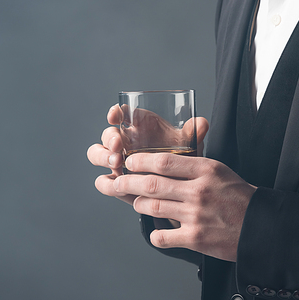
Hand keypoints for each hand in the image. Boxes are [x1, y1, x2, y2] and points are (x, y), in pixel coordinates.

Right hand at [87, 105, 209, 205]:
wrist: (180, 188)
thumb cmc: (181, 160)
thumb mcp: (189, 147)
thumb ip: (194, 135)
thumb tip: (201, 123)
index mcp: (139, 126)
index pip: (121, 114)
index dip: (115, 112)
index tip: (115, 114)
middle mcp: (125, 141)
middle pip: (107, 134)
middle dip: (109, 138)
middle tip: (119, 146)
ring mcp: (117, 161)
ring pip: (96, 154)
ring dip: (102, 157)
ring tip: (117, 163)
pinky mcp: (116, 182)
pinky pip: (103, 181)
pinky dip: (106, 182)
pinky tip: (116, 185)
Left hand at [114, 151, 256, 261]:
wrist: (260, 226)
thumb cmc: (239, 197)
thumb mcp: (220, 170)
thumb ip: (194, 165)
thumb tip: (165, 161)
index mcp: (206, 170)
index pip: (165, 161)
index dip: (142, 161)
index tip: (130, 161)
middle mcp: (199, 191)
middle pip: (153, 184)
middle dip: (128, 182)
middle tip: (117, 181)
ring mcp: (196, 215)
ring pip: (153, 207)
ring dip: (139, 205)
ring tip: (135, 202)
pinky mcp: (195, 238)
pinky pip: (164, 236)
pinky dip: (155, 234)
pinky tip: (156, 231)